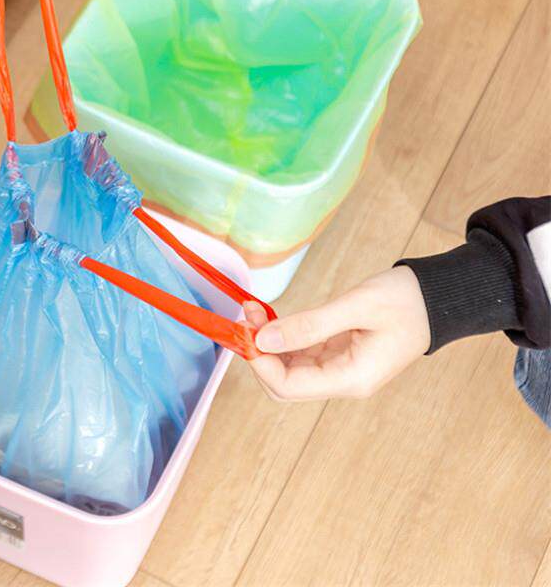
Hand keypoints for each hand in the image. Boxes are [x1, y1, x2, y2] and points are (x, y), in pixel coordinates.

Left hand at [243, 267, 430, 400]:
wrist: (439, 298)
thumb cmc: (405, 300)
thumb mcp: (356, 306)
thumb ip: (309, 325)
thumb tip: (263, 339)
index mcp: (351, 378)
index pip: (288, 386)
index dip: (260, 363)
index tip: (245, 330)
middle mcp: (343, 381)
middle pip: (284, 384)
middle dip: (260, 353)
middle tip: (246, 317)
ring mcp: (341, 371)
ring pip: (290, 369)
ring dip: (268, 343)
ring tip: (254, 310)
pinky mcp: (339, 356)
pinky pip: (302, 355)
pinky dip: (283, 337)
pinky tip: (272, 317)